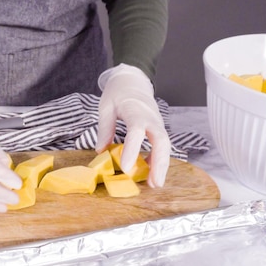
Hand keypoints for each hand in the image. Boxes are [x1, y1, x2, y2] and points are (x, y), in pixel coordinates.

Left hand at [96, 63, 170, 187]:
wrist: (133, 81)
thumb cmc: (117, 93)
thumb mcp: (105, 107)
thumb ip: (104, 128)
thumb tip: (100, 151)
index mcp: (135, 110)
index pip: (136, 130)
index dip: (132, 150)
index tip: (126, 168)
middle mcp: (151, 118)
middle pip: (161, 141)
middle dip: (159, 163)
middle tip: (154, 183)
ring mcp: (157, 124)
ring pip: (165, 146)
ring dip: (162, 165)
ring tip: (155, 184)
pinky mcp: (158, 129)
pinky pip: (161, 146)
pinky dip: (157, 161)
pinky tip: (149, 174)